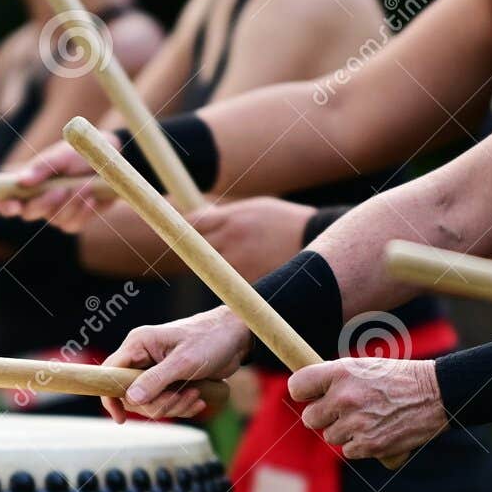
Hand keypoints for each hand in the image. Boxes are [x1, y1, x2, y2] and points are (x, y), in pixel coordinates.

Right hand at [0, 132, 115, 229]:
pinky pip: (73, 224)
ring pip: (55, 220)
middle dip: (45, 202)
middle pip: (29, 213)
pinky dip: (83, 211)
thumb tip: (21, 181)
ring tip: (86, 185)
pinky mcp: (74, 220)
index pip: (7, 199)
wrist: (108, 161)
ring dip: (71, 203)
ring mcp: (56, 213)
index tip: (13, 206)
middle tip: (61, 188)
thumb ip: (42, 167)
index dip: (5, 205)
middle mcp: (38, 200)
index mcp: (28, 183)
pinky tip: (92, 197)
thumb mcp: (61, 155)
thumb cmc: (79, 153)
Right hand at [101, 308, 253, 420]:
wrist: (235, 337)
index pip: (110, 372)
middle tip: (183, 396)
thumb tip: (131, 399)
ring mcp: (156, 370)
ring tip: (196, 395)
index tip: (120, 419)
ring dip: (175, 405)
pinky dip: (183, 406)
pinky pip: (167, 403)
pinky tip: (200, 399)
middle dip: (158, 404)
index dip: (110, 397)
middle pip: (133, 396)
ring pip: (151, 403)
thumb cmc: (210, 339)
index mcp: (139, 344)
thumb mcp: (184, 361)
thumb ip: (156, 380)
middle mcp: (143, 357)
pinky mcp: (170, 381)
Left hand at [189, 198, 311, 280]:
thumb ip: (227, 216)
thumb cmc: (286, 222)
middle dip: (195, 248)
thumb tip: (200, 219)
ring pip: (212, 268)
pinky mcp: (248, 283)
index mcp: (231, 219)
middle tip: (200, 249)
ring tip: (242, 259)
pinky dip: (235, 280)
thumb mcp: (255, 208)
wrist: (316, 241)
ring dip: (217, 266)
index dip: (181, 227)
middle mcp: (230, 241)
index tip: (174, 230)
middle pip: (195, 248)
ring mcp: (238, 265)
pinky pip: (231, 283)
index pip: (191, 224)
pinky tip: (254, 270)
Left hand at [287, 358, 445, 460]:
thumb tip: (308, 395)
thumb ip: (335, 380)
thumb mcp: (364, 367)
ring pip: (331, 437)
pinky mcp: (368, 445)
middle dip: (324, 417)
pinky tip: (379, 430)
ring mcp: (355, 424)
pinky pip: (349, 451)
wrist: (436, 394)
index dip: (304, 393)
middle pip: (310, 419)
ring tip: (370, 417)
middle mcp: (344, 398)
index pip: (297, 387)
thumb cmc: (399, 378)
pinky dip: (362, 445)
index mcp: (340, 372)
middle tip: (346, 410)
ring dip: (346, 432)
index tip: (312, 395)